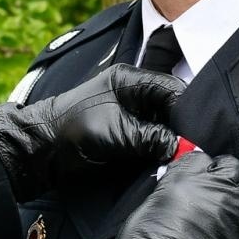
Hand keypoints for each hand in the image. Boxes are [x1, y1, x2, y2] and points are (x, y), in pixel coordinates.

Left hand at [0, 64, 183, 200]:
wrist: (41, 150)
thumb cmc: (73, 131)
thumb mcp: (116, 133)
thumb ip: (151, 137)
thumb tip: (180, 146)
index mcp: (129, 80)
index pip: (170, 88)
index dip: (186, 108)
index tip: (198, 132)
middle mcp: (133, 93)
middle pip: (169, 106)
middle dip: (180, 125)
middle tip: (193, 146)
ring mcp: (129, 113)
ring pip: (162, 123)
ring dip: (170, 139)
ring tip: (182, 154)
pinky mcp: (125, 132)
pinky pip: (150, 137)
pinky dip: (158, 147)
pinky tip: (167, 158)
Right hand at [105, 149, 238, 238]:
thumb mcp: (146, 207)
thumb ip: (169, 188)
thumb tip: (180, 186)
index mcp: (186, 177)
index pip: (201, 158)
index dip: (198, 170)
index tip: (195, 180)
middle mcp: (217, 188)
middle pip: (232, 168)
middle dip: (224, 177)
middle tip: (214, 193)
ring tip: (227, 215)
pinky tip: (237, 234)